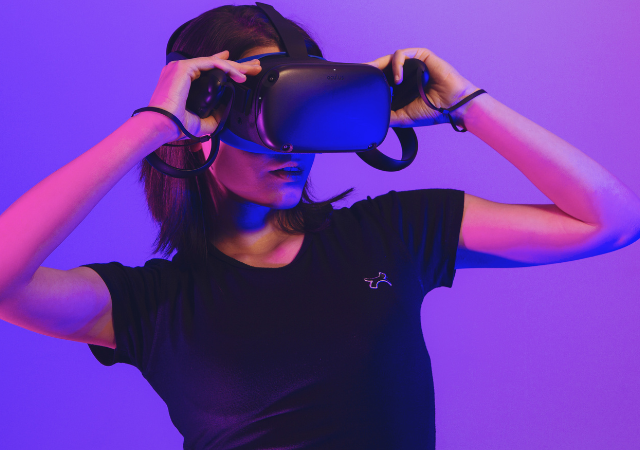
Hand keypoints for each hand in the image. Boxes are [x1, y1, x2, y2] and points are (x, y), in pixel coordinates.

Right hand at [147, 50, 261, 140]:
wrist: (164, 125)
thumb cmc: (176, 125)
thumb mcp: (201, 122)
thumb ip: (213, 116)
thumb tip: (224, 112)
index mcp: (182, 81)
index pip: (207, 68)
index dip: (225, 66)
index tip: (240, 68)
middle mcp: (181, 71)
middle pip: (214, 63)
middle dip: (237, 65)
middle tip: (254, 66)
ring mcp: (182, 67)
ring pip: (215, 62)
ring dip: (235, 66)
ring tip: (251, 72)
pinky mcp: (184, 67)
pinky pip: (211, 64)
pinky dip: (227, 68)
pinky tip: (239, 76)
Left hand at [362, 47, 479, 127]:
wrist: (452, 107)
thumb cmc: (432, 111)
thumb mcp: (403, 117)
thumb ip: (388, 115)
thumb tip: (371, 118)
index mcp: (402, 86)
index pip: (382, 78)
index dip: (371, 79)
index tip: (360, 82)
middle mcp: (407, 73)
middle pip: (384, 66)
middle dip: (371, 69)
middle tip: (361, 73)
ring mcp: (414, 64)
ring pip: (391, 58)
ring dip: (381, 65)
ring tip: (375, 75)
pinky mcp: (422, 56)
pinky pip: (403, 54)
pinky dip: (397, 64)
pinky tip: (397, 78)